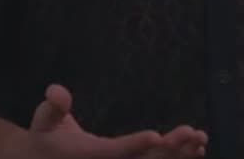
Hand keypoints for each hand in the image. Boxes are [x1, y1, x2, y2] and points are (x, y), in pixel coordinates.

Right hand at [24, 84, 206, 157]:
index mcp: (88, 155)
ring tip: (201, 140)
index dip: (134, 144)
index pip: (114, 152)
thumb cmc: (44, 139)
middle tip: (192, 133)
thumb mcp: (42, 121)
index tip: (155, 135)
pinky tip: (197, 150)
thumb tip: (56, 91)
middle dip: (169, 149)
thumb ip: (52, 107)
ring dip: (179, 155)